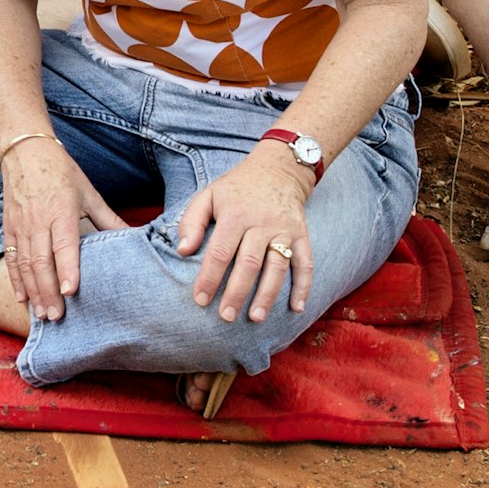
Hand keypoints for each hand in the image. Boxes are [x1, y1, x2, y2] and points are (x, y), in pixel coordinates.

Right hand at [0, 129, 118, 319]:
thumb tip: (133, 238)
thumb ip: (108, 219)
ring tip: (42, 315)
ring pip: (25, 264)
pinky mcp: (9, 228)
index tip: (71, 292)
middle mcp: (39, 220)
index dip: (67, 269)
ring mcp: (21, 226)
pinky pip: (11, 258)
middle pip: (41, 262)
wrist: (25, 152)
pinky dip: (16, 280)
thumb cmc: (61, 171)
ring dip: (33, 292)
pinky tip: (23, 298)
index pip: (64, 245)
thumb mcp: (88, 192)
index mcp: (62, 211)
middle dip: (48, 292)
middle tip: (57, 317)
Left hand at [175, 145, 321, 322]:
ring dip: (268, 294)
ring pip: (277, 267)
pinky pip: (306, 263)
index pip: (220, 251)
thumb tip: (182, 251)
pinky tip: (296, 308)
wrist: (278, 170)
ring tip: (256, 318)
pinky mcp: (302, 235)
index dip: (209, 277)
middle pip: (249, 263)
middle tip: (226, 317)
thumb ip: (191, 221)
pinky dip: (303, 286)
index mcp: (235, 214)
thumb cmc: (236, 189)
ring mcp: (285, 230)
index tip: (200, 300)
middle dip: (237, 292)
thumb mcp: (208, 195)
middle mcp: (262, 223)